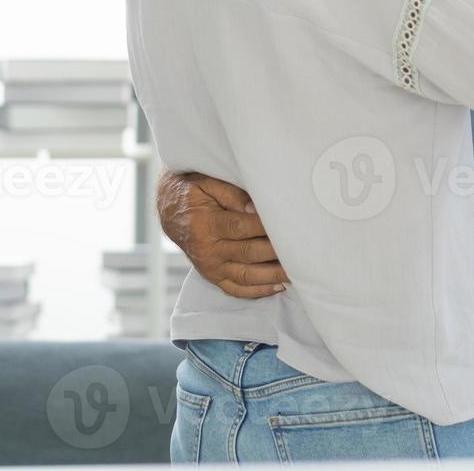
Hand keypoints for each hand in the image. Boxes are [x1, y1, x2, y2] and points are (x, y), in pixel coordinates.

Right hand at [156, 171, 288, 297]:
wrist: (170, 211)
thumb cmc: (194, 192)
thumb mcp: (208, 183)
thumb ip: (232, 194)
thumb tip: (255, 208)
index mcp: (204, 224)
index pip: (240, 227)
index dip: (264, 226)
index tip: (287, 222)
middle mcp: (207, 250)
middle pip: (248, 253)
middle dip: (277, 252)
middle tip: (303, 248)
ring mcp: (210, 267)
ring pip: (247, 276)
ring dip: (274, 275)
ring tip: (298, 270)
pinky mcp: (213, 277)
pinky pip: (237, 289)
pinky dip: (259, 291)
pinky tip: (279, 286)